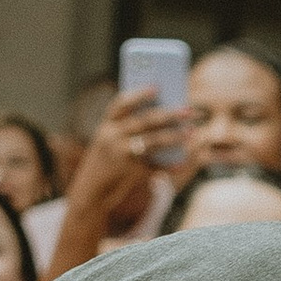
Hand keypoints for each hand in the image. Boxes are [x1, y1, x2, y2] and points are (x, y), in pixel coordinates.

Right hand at [63, 88, 187, 236]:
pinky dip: (168, 166)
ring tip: (191, 132)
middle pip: (145, 121)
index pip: (121, 104)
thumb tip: (165, 121)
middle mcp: (111, 137)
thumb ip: (129, 132)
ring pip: (152, 141)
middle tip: (188, 111)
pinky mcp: (129, 171)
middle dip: (169, 114)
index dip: (138, 95)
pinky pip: (154, 166)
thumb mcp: (109, 144)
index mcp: (106, 126)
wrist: (89, 193)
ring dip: (174, 136)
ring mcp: (119, 154)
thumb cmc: (105, 164)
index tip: (157, 87)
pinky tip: (182, 163)